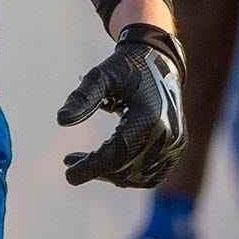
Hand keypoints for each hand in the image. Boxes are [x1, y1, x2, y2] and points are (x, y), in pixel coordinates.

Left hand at [58, 22, 185, 189]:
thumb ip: (82, 98)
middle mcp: (168, 134)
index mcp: (149, 116)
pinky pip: (152, 174)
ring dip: (110, 175)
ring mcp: (176, 143)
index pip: (117, 153)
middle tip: (69, 161)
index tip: (68, 175)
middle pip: (127, 168)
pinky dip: (129, 175)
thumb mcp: (100, 76)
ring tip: (86, 161)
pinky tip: (108, 165)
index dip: (91, 167)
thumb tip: (61, 120)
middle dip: (96, 170)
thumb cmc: (124, 68)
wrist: (158, 61)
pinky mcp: (177, 147)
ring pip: (139, 176)